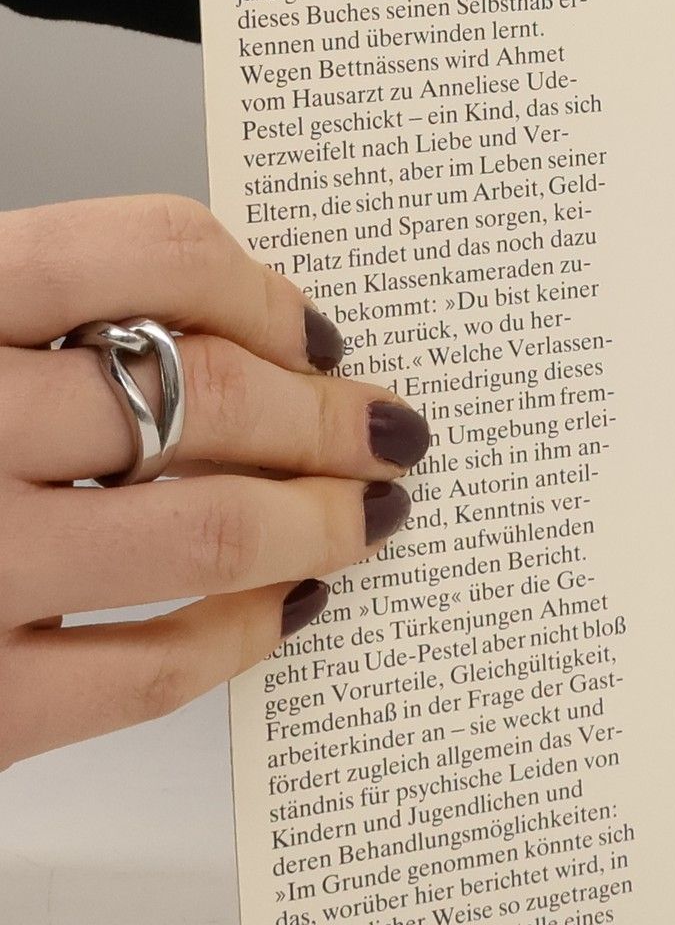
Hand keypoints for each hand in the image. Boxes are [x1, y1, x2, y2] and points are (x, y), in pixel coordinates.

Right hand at [0, 196, 427, 767]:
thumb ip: (28, 317)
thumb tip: (236, 326)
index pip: (143, 252)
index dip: (260, 288)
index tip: (316, 328)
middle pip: (201, 395)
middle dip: (329, 417)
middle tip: (388, 429)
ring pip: (205, 534)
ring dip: (321, 521)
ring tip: (372, 515)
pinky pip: (151, 673)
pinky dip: (244, 636)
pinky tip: (286, 610)